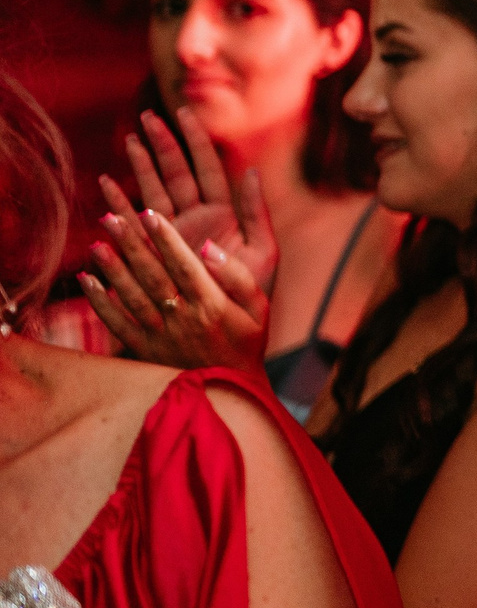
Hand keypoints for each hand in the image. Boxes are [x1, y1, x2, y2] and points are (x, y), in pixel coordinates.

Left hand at [81, 176, 275, 369]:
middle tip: (112, 219)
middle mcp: (182, 317)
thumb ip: (238, 277)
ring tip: (97, 243)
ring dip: (111, 269)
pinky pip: (117, 323)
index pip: (184, 264)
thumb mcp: (259, 309)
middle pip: (151, 274)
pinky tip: (87, 281)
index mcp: (211, 304)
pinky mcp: (143, 348)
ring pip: (131, 296)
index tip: (149, 214)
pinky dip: (99, 302)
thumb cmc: (247, 343)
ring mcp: (160, 334)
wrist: (230, 392)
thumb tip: (208, 247)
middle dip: (131, 245)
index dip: (165, 238)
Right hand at [110, 109, 271, 287]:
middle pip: (179, 172)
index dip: (196, 140)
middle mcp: (199, 218)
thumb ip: (256, 213)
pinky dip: (121, 201)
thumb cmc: (249, 297)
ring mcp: (175, 232)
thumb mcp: (263, 255)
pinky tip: (108, 183)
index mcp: (227, 214)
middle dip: (164, 144)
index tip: (183, 112)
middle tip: (149, 117)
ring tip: (130, 139)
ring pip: (155, 190)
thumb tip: (252, 172)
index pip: (210, 168)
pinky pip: (134, 219)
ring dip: (142, 165)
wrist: (223, 333)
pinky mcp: (155, 249)